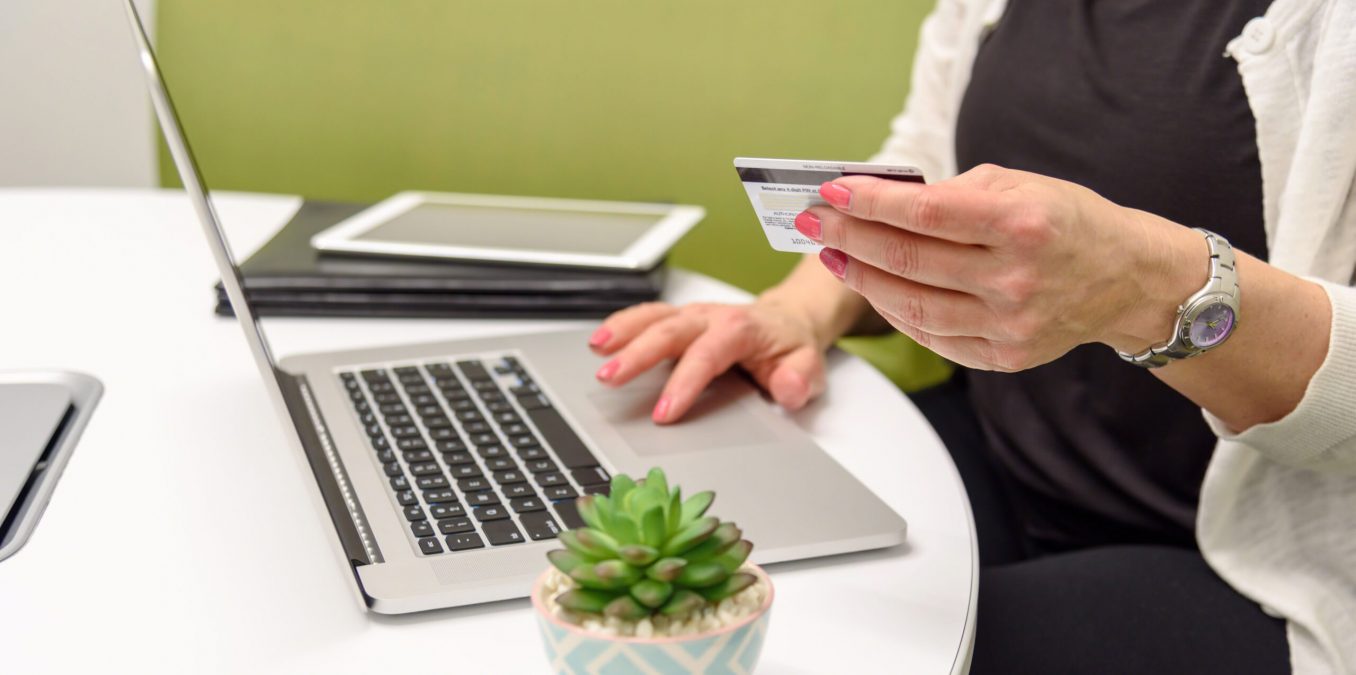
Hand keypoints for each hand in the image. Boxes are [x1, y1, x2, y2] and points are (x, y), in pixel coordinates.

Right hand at [588, 300, 827, 422]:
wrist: (788, 321)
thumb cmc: (790, 347)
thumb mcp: (809, 367)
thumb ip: (799, 380)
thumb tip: (787, 389)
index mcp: (741, 329)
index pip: (707, 355)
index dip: (684, 383)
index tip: (663, 413)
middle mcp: (712, 316)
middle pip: (669, 331)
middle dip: (637, 355)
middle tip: (610, 380)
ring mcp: (693, 315)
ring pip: (653, 317)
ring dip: (622, 332)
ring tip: (597, 351)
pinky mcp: (679, 319)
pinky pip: (647, 316)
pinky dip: (622, 325)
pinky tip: (600, 341)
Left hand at [798, 163, 1203, 370]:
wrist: (1126, 279)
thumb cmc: (1065, 221)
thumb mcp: (1018, 185)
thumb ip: (951, 192)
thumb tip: (877, 200)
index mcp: (1021, 223)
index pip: (924, 213)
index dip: (870, 202)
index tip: (832, 192)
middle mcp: (1016, 278)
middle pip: (908, 260)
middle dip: (851, 237)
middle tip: (816, 222)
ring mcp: (1010, 324)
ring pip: (911, 305)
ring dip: (862, 278)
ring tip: (835, 255)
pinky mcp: (1005, 356)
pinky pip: (932, 336)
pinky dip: (895, 311)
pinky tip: (873, 288)